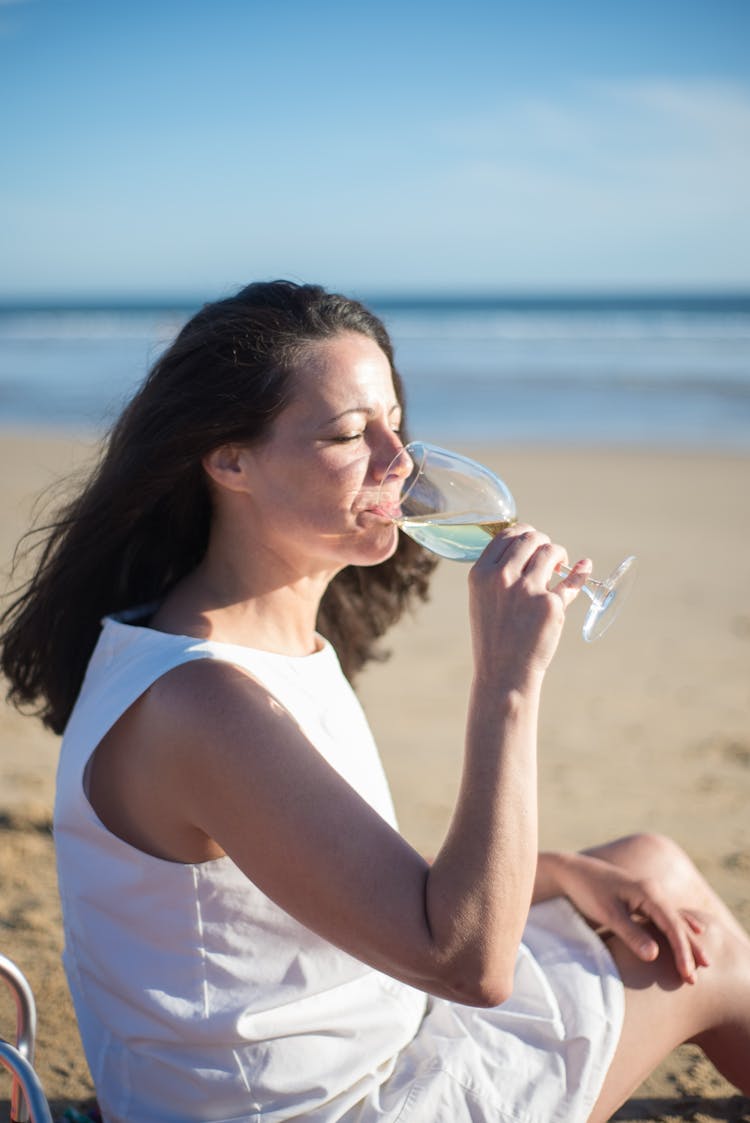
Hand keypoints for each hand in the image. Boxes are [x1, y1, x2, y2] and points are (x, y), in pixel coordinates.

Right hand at [469, 524, 589, 681]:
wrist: (503, 672)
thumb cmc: (494, 637)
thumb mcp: (484, 600)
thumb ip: (500, 574)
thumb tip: (532, 549)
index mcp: (481, 574)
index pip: (506, 534)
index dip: (524, 533)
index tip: (532, 543)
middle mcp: (502, 577)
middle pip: (531, 538)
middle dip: (543, 542)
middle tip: (549, 557)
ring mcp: (527, 589)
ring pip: (551, 551)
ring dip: (559, 554)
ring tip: (560, 567)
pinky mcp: (550, 604)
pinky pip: (571, 581)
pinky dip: (580, 572)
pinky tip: (583, 567)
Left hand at [554, 852, 709, 983]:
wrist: (572, 872)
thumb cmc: (587, 891)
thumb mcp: (607, 913)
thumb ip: (630, 934)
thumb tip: (654, 955)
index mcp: (647, 892)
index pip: (672, 925)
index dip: (681, 951)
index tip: (687, 974)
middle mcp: (653, 891)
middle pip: (678, 923)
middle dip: (691, 949)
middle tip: (699, 976)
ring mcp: (649, 893)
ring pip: (675, 920)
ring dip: (687, 941)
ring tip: (704, 962)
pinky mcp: (642, 899)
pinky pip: (666, 916)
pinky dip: (679, 928)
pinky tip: (694, 930)